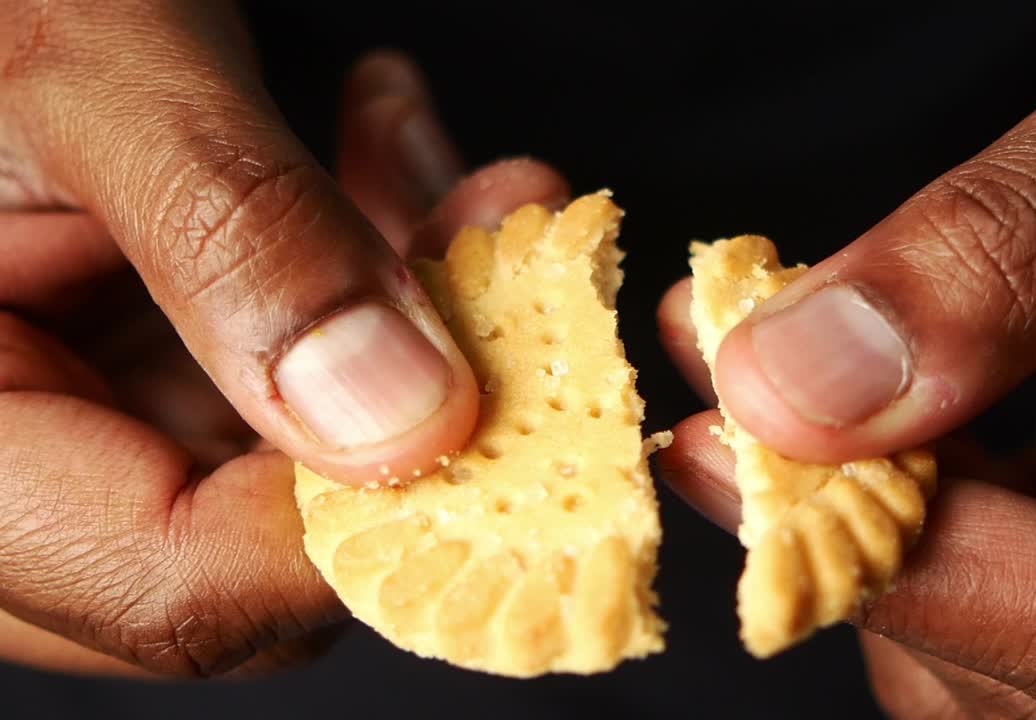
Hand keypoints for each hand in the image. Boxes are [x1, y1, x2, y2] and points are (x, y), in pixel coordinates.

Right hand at [0, 1, 567, 677]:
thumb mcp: (94, 71)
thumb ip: (241, 239)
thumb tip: (413, 423)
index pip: (176, 584)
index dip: (367, 514)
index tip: (501, 384)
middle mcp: (5, 480)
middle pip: (259, 548)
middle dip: (418, 395)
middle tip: (492, 239)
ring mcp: (74, 431)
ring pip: (294, 463)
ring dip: (405, 314)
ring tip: (437, 168)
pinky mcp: (128, 373)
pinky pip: (279, 386)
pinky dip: (353, 280)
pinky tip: (381, 152)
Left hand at [660, 2, 1035, 716]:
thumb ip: (1019, 248)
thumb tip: (789, 380)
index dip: (905, 566)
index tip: (726, 456)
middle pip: (1034, 673)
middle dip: (849, 540)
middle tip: (724, 401)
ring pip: (995, 654)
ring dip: (859, 526)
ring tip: (769, 379)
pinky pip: (1002, 582)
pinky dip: (901, 502)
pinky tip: (849, 402)